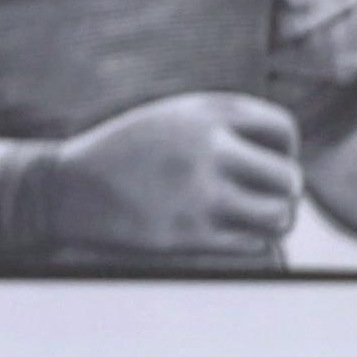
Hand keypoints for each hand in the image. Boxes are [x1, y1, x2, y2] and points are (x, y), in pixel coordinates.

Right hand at [39, 91, 302, 256]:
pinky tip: (223, 233)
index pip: (283, 131)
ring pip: (280, 216)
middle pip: (289, 178)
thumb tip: (287, 156)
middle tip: (260, 199)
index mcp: (204, 112)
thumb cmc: (124, 154)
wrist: (66, 188)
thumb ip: (223, 126)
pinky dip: (248, 242)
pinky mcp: (191, 234)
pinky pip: (254, 244)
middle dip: (282, 193)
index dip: (284, 152)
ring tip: (251, 220)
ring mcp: (200, 192)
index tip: (263, 164)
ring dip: (272, 222)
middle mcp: (207, 147)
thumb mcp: (171, 118)